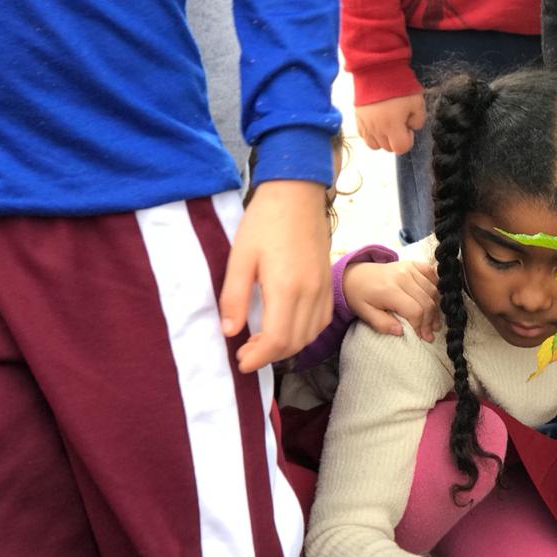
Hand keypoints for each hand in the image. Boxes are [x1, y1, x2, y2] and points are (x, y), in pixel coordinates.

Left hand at [222, 179, 332, 372]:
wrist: (297, 194)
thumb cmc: (264, 222)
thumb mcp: (240, 257)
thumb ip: (233, 296)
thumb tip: (229, 331)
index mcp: (286, 287)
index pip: (278, 339)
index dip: (259, 357)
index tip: (241, 362)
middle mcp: (310, 293)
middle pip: (295, 343)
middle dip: (270, 355)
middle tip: (246, 353)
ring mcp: (323, 289)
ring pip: (310, 335)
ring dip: (287, 347)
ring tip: (263, 342)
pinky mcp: (328, 284)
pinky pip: (321, 321)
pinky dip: (304, 334)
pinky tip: (286, 328)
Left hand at [341, 259, 440, 340]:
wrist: (356, 275)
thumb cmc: (361, 296)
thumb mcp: (365, 314)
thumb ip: (382, 324)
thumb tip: (401, 331)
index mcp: (389, 290)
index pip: (414, 310)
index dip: (420, 326)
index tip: (421, 337)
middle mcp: (402, 276)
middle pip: (426, 302)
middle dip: (430, 321)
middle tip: (430, 334)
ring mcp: (409, 268)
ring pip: (433, 290)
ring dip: (436, 308)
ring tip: (434, 322)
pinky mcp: (413, 264)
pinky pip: (432, 274)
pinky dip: (438, 287)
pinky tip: (437, 300)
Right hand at [355, 92, 425, 154]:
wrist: (377, 68)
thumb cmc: (399, 85)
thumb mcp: (418, 103)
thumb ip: (418, 121)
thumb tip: (411, 127)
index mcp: (391, 126)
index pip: (401, 148)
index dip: (408, 140)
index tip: (408, 128)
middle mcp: (376, 129)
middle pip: (388, 147)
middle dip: (396, 138)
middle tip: (399, 121)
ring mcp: (365, 124)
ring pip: (375, 145)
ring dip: (383, 138)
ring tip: (388, 123)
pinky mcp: (357, 118)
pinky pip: (364, 135)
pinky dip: (371, 134)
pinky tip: (378, 122)